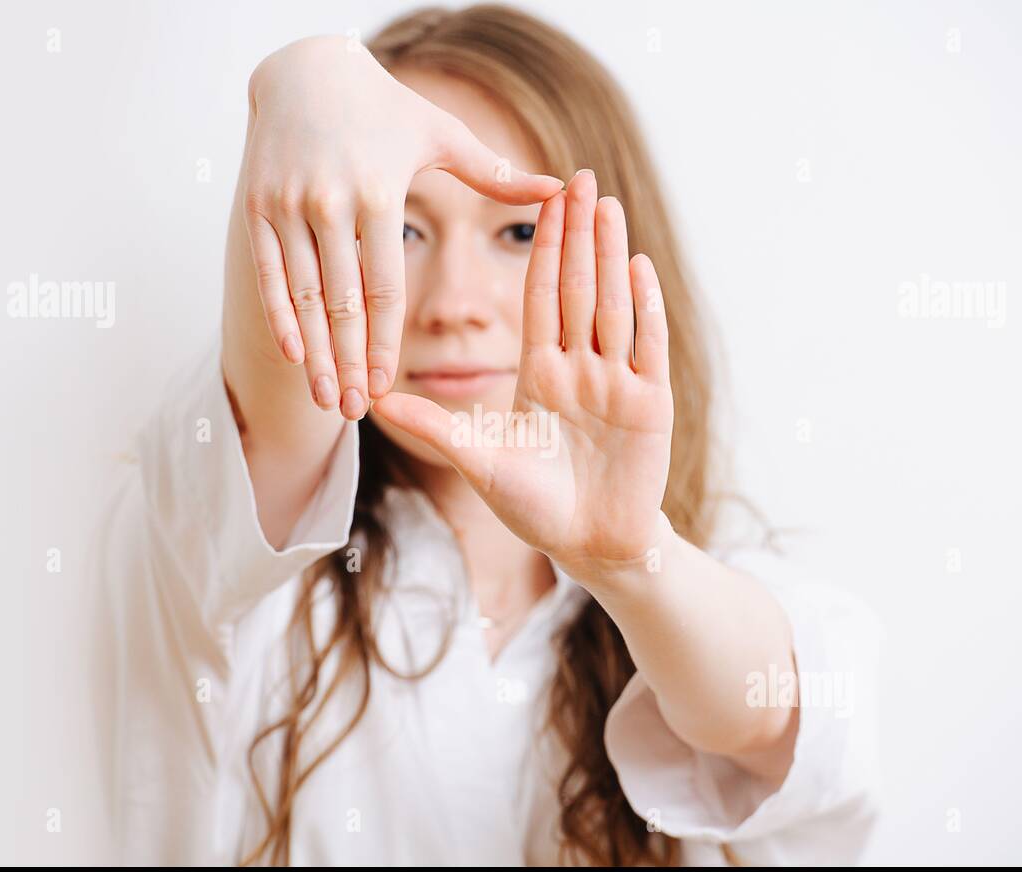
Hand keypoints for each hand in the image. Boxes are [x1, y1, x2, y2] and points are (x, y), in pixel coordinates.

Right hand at [240, 36, 563, 419]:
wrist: (306, 70)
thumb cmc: (385, 108)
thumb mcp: (441, 134)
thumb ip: (495, 174)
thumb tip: (558, 190)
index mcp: (378, 192)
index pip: (384, 286)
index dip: (386, 341)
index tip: (389, 386)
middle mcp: (329, 201)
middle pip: (340, 302)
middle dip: (349, 362)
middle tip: (356, 411)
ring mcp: (287, 205)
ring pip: (301, 295)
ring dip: (314, 353)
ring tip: (328, 398)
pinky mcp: (256, 205)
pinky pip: (267, 272)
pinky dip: (277, 316)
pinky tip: (294, 355)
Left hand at [372, 170, 674, 573]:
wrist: (589, 546)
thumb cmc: (534, 507)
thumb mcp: (477, 462)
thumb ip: (434, 426)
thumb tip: (372, 400)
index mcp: (540, 372)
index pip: (540, 296)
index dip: (541, 248)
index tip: (539, 197)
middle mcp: (580, 366)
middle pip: (577, 287)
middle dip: (578, 233)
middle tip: (580, 176)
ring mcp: (617, 382)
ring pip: (611, 305)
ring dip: (610, 255)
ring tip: (607, 205)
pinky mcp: (650, 404)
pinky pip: (646, 346)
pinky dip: (644, 308)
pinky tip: (637, 268)